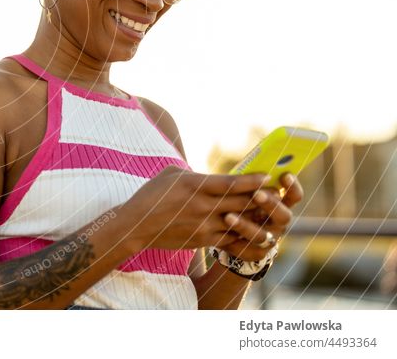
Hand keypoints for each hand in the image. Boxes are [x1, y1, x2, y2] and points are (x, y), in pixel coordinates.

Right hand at [120, 166, 271, 251]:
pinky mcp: (202, 240)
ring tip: (271, 212)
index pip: (231, 182)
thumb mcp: (171, 174)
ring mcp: (203, 225)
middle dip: (261, 197)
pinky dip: (244, 234)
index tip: (268, 176)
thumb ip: (194, 174)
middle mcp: (202, 205)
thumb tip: (212, 175)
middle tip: (277, 192)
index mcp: (194, 185)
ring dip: (257, 217)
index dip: (253, 180)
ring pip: (240, 221)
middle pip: (240, 202)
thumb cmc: (151, 195)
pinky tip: (254, 230)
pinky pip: (230, 238)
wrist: (137, 225)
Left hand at [219, 172, 303, 261]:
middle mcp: (278, 223)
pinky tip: (222, 236)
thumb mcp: (243, 191)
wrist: (231, 234)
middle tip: (257, 194)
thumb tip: (244, 169)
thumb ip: (248, 183)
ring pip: (263, 236)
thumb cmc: (237, 203)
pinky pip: (249, 252)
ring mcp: (270, 240)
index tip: (285, 175)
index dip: (292, 187)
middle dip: (270, 204)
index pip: (294, 196)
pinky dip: (235, 244)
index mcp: (279, 204)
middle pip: (284, 216)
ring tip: (227, 216)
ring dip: (245, 226)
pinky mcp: (256, 254)